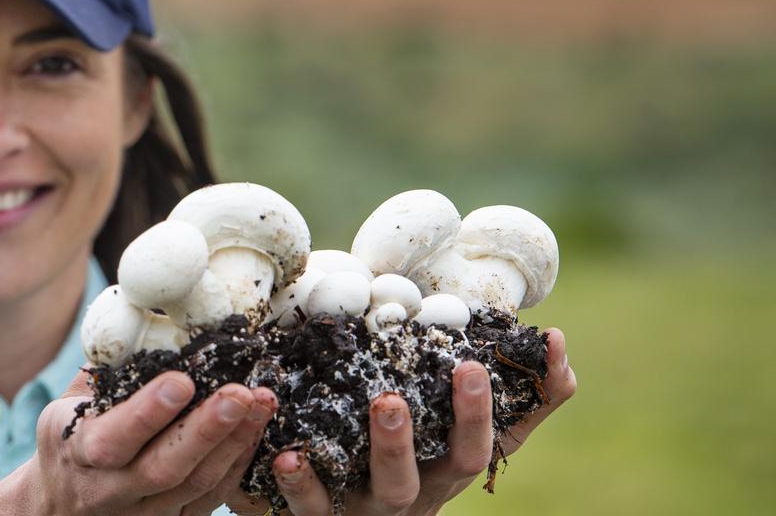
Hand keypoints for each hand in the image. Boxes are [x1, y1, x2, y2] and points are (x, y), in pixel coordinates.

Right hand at [0, 370, 276, 515]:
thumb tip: (147, 312)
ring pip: (194, 486)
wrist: (61, 502)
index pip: (113, 439)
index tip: (183, 379)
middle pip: (163, 469)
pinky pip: (210, 499)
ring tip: (261, 401)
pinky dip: (237, 464)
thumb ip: (109, 369)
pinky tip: (255, 428)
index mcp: (78, 453)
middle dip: (207, 430)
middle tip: (240, 392)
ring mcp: (141, 512)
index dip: (148, 412)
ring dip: (233, 443)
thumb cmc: (71, 435)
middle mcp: (109, 490)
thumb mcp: (72, 400)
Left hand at [228, 327, 576, 514]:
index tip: (475, 362)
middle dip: (448, 426)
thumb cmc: (414, 463)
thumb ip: (517, 398)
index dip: (484, 411)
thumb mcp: (458, 435)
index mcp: (447, 469)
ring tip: (382, 404)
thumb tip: (559, 343)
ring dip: (384, 449)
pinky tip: (284, 453)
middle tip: (428, 384)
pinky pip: (308, 509)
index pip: (481, 445)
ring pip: (385, 489)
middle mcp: (417, 496)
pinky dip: (298, 484)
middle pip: (439, 470)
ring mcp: (370, 512)